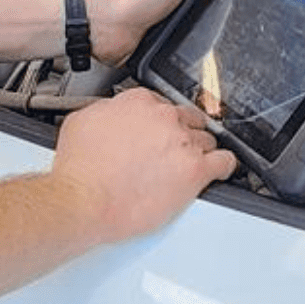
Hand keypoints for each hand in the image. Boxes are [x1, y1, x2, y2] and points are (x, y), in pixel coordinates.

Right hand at [51, 87, 235, 241]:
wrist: (82, 201)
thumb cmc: (79, 170)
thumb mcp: (82, 121)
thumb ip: (106, 111)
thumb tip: (111, 114)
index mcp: (139, 102)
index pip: (163, 104)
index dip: (161, 122)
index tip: (159, 132)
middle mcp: (165, 118)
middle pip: (189, 120)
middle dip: (182, 135)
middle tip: (172, 151)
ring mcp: (183, 144)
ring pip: (207, 140)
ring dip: (201, 151)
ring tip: (192, 164)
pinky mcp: (195, 171)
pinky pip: (224, 162)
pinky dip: (225, 166)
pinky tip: (221, 170)